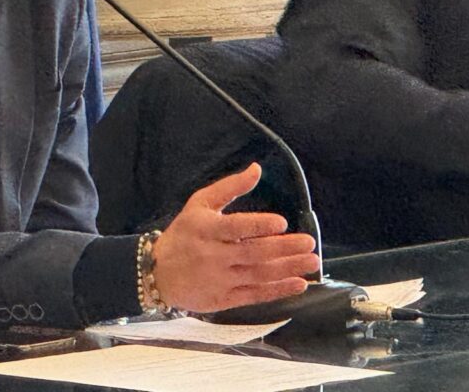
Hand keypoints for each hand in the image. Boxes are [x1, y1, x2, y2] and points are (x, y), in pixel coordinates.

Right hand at [152, 162, 318, 312]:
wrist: (157, 271)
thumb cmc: (184, 233)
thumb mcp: (199, 204)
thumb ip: (229, 187)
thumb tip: (256, 169)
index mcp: (206, 228)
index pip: (235, 227)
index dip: (259, 225)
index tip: (282, 223)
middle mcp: (213, 255)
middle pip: (253, 253)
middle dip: (284, 249)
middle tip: (309, 243)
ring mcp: (219, 279)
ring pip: (258, 275)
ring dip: (288, 269)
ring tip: (311, 262)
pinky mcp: (224, 299)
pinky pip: (255, 295)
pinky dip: (278, 290)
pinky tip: (297, 283)